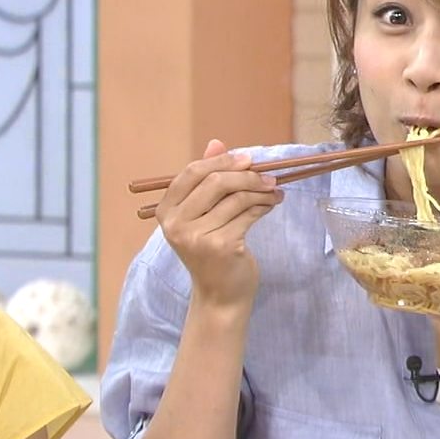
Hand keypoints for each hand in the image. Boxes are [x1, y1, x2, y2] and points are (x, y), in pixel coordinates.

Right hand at [154, 139, 283, 310]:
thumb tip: (216, 143)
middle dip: (247, 175)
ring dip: (261, 191)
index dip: (221, 161)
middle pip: (215, 182)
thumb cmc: (212, 251)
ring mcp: (197, 237)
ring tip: (274, 192)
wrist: (219, 295)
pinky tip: (271, 205)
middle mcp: (176, 224)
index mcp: (166, 211)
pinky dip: (264, 206)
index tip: (247, 159)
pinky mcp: (221, 246)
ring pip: (236, 198)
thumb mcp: (203, 215)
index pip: (191, 172)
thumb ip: (206, 180)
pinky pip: (248, 214)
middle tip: (268, 178)